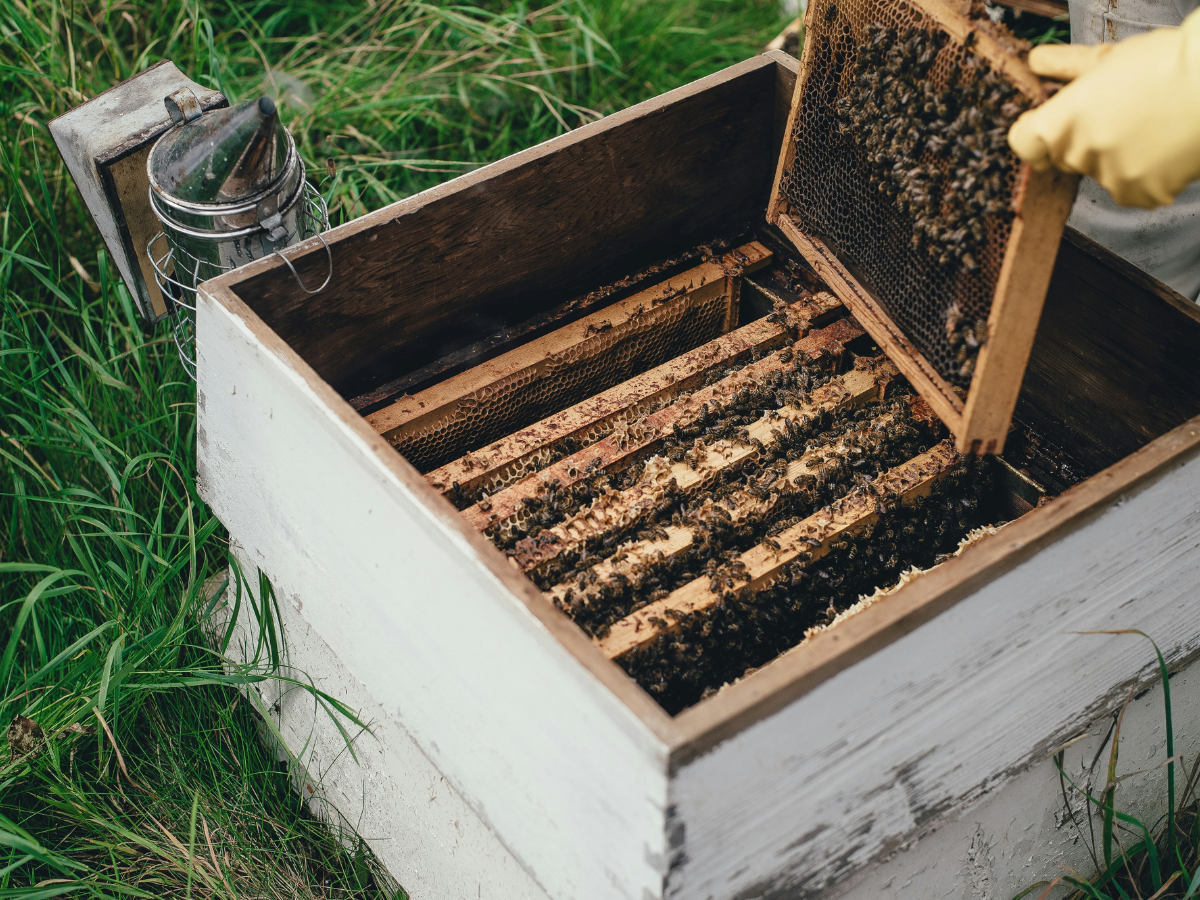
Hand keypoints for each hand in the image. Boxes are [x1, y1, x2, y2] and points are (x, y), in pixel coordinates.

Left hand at [1008, 9, 1199, 207]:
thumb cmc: (1167, 64)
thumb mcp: (1109, 59)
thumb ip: (1066, 66)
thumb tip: (1037, 59)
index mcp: (1060, 123)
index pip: (1024, 143)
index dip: (1034, 132)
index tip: (1047, 124)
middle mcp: (1078, 155)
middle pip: (1065, 157)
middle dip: (1084, 141)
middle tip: (1120, 117)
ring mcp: (1109, 177)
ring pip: (1101, 172)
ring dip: (1118, 157)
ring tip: (1151, 128)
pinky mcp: (1140, 193)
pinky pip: (1133, 189)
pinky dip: (1147, 175)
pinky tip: (1164, 149)